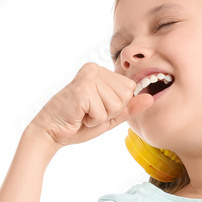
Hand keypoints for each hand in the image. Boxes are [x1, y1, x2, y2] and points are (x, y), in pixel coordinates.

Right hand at [28, 63, 154, 147]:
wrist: (51, 132)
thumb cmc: (79, 123)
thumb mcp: (110, 117)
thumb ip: (129, 108)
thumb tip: (151, 98)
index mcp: (102, 72)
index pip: (130, 88)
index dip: (117, 106)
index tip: (97, 108)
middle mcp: (95, 69)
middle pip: (126, 94)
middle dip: (111, 111)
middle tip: (90, 112)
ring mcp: (88, 76)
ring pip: (116, 103)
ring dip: (101, 116)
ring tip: (84, 113)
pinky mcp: (83, 88)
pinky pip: (103, 111)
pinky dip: (93, 120)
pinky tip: (79, 115)